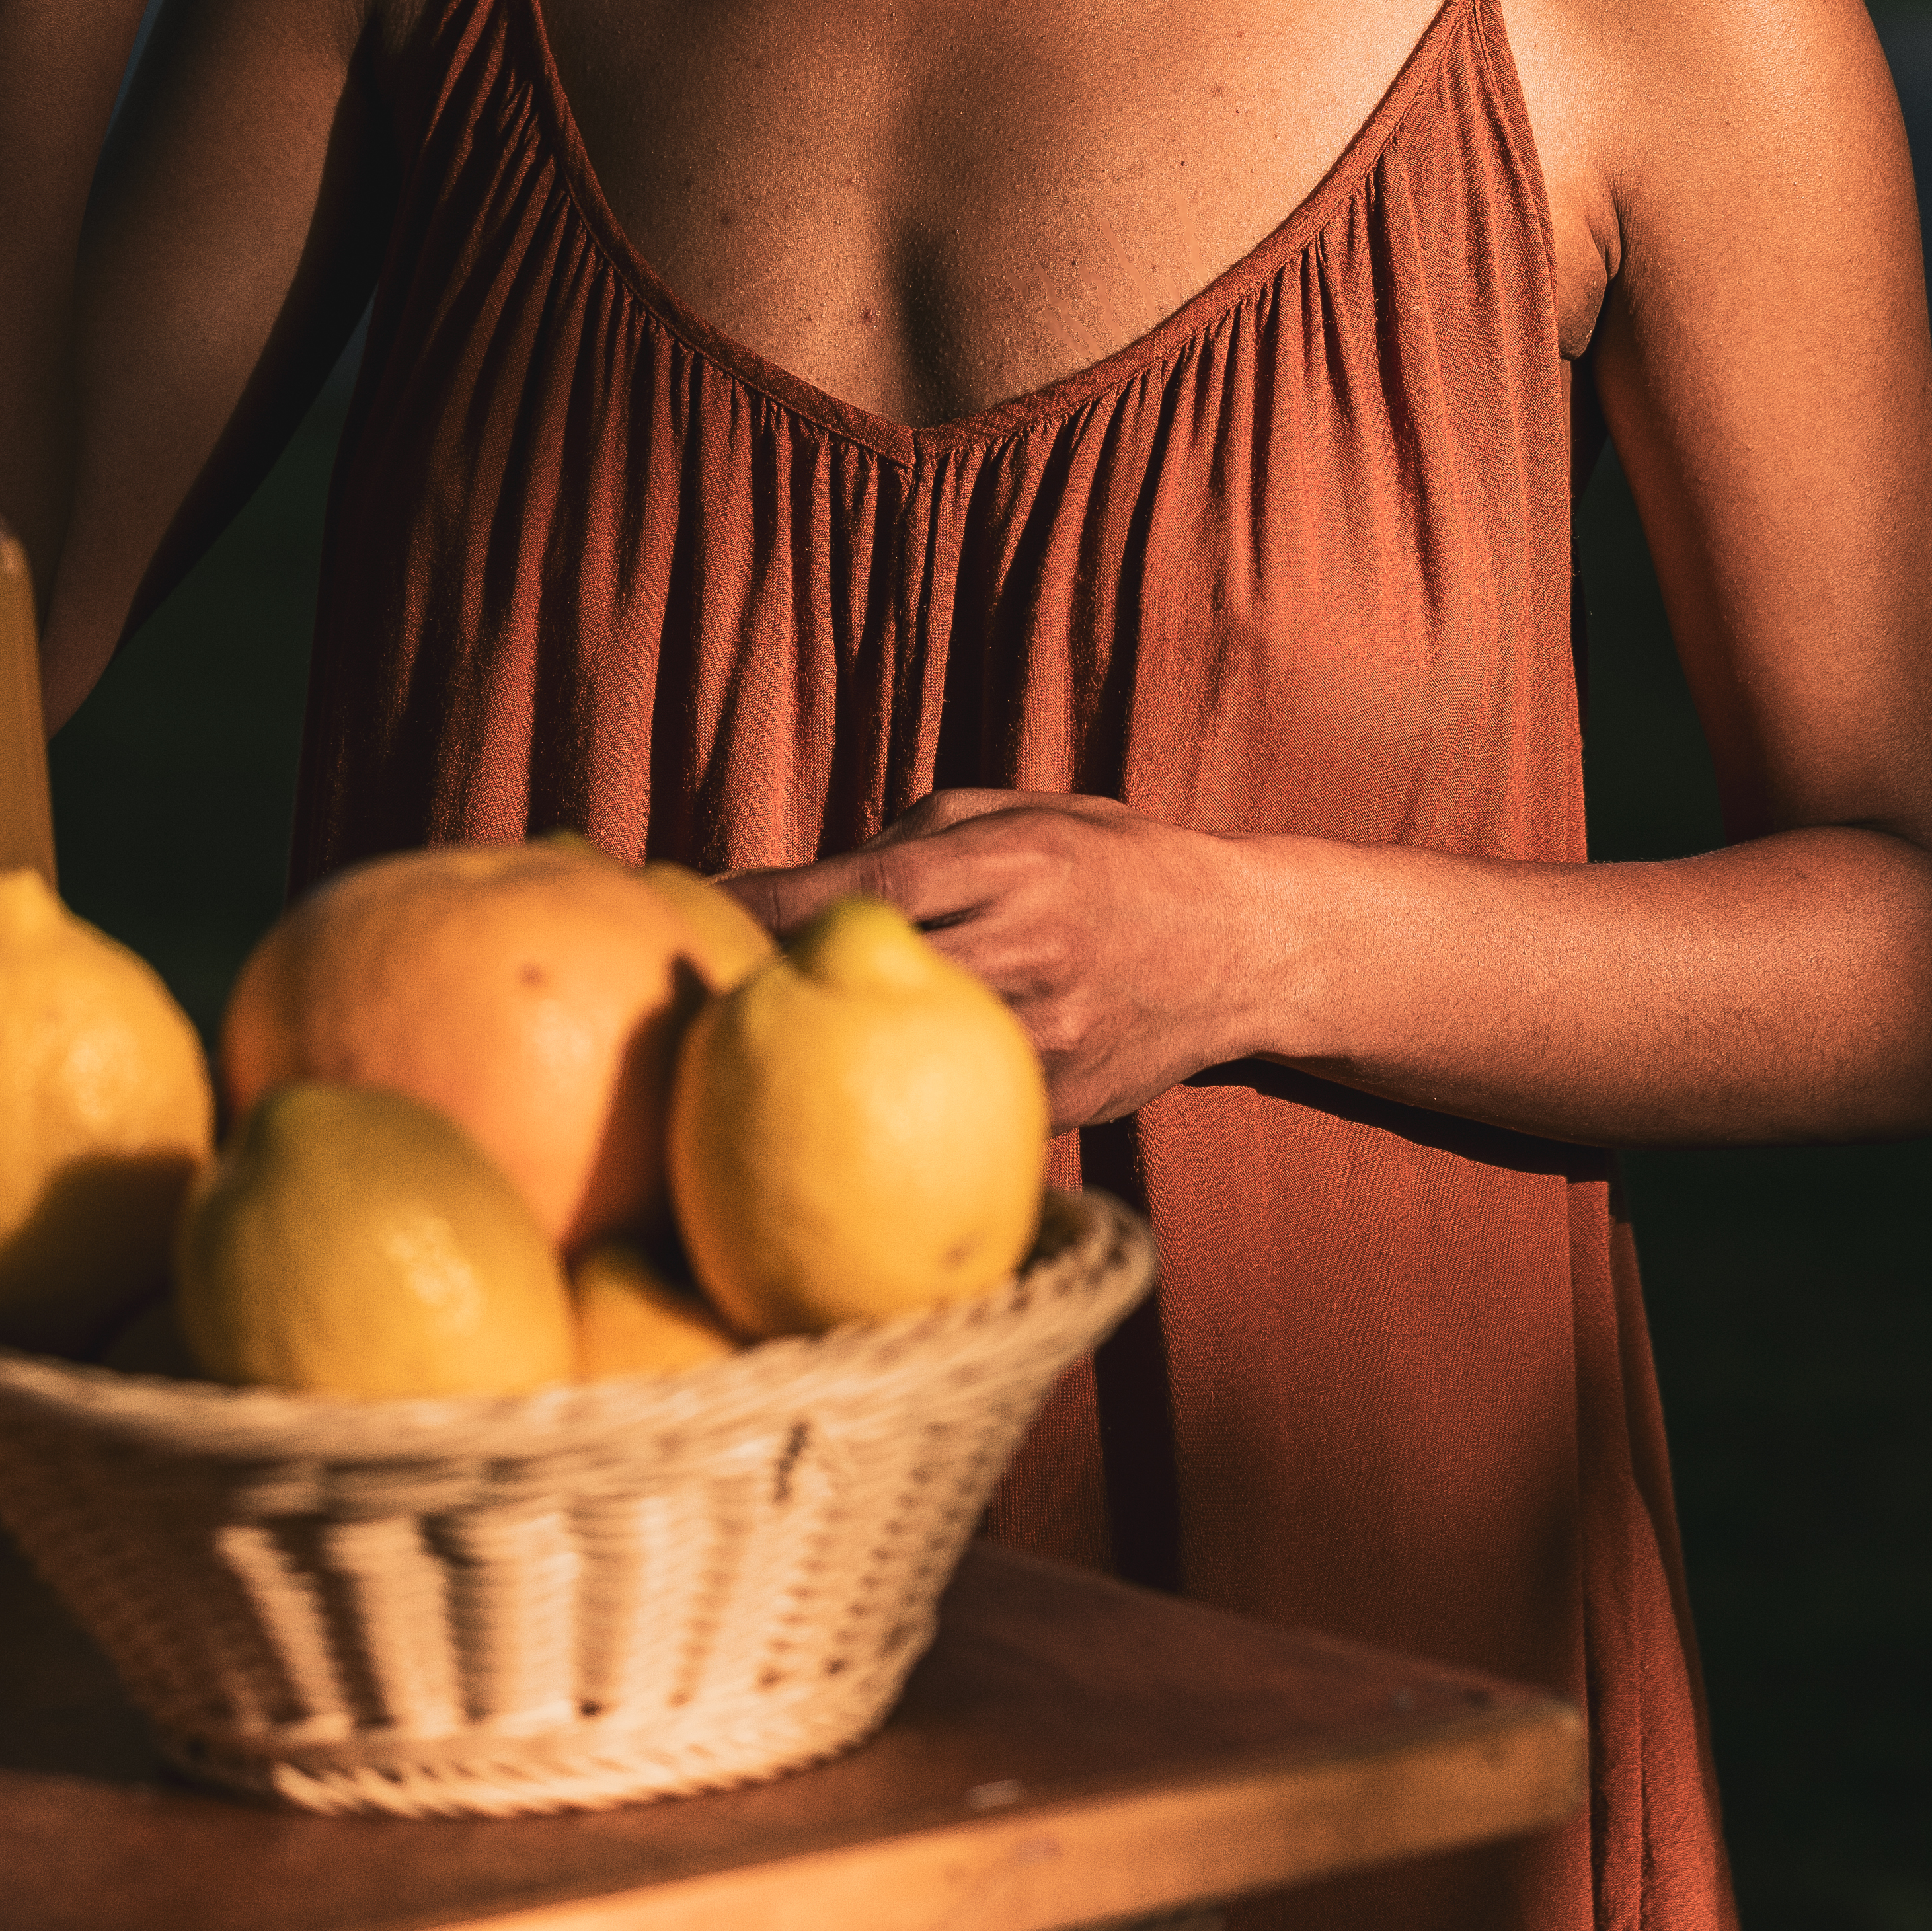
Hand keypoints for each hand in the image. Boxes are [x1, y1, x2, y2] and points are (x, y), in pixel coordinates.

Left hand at [732, 789, 1282, 1130]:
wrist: (1239, 945)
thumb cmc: (1103, 864)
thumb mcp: (1015, 817)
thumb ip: (908, 846)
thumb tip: (784, 888)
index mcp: (1013, 862)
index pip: (871, 887)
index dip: (772, 903)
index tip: (692, 910)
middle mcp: (1032, 946)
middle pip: (880, 972)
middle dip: (780, 980)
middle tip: (696, 988)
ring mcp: (1052, 1035)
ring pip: (915, 1058)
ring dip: (828, 1056)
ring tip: (743, 1055)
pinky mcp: (1064, 1102)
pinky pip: (961, 1113)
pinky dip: (895, 1108)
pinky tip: (838, 1109)